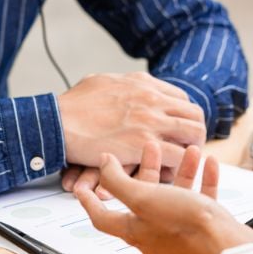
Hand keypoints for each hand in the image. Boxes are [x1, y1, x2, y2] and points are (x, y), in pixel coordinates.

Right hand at [58, 72, 205, 169]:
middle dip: (194, 133)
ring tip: (180, 163)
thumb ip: (120, 83)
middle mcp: (153, 99)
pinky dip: (175, 166)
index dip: (182, 117)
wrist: (57, 122)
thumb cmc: (72, 105)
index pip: (182, 99)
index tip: (177, 130)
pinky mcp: (143, 143)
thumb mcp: (101, 81)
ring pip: (194, 134)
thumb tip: (121, 84)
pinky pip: (177, 155)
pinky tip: (165, 172)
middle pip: (195, 115)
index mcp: (144, 83)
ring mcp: (151, 120)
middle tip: (186, 149)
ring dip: (190, 150)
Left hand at [76, 142, 252, 253]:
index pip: (101, 217)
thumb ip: (120, 181)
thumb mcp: (144, 198)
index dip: (89, 200)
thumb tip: (104, 164)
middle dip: (147, 170)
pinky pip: (200, 200)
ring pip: (175, 195)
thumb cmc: (185, 226)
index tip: (82, 186)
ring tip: (188, 150)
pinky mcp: (203, 229)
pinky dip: (202, 180)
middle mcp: (154, 233)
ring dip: (180, 170)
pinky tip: (208, 163)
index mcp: (134, 230)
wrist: (226, 245)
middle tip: (150, 147)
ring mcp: (180, 232)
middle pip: (143, 198)